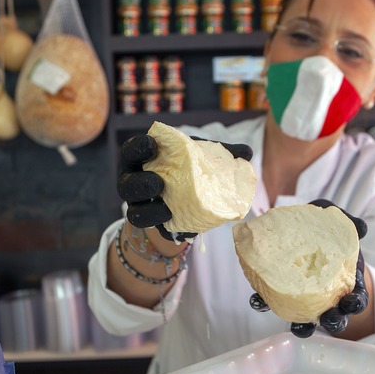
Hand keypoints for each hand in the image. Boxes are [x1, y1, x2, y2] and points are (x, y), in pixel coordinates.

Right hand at [116, 133, 252, 241]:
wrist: (186, 203)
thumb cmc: (190, 172)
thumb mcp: (201, 159)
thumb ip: (221, 154)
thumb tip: (247, 152)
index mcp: (145, 159)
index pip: (133, 149)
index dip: (139, 147)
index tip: (152, 145)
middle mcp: (135, 180)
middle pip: (127, 182)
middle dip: (140, 183)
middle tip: (158, 182)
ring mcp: (138, 205)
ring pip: (133, 210)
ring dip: (148, 210)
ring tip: (165, 209)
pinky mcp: (148, 224)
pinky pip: (147, 229)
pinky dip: (158, 225)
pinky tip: (172, 222)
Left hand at [248, 199, 368, 337]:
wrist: (306, 235)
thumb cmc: (328, 236)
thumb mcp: (339, 227)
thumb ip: (351, 224)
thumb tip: (362, 226)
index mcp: (346, 284)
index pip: (356, 299)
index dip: (355, 303)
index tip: (352, 302)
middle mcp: (327, 298)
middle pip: (335, 317)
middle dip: (334, 321)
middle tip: (329, 320)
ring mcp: (304, 301)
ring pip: (307, 321)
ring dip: (303, 327)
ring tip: (298, 328)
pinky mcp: (280, 294)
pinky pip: (274, 303)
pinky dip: (265, 304)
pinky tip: (258, 300)